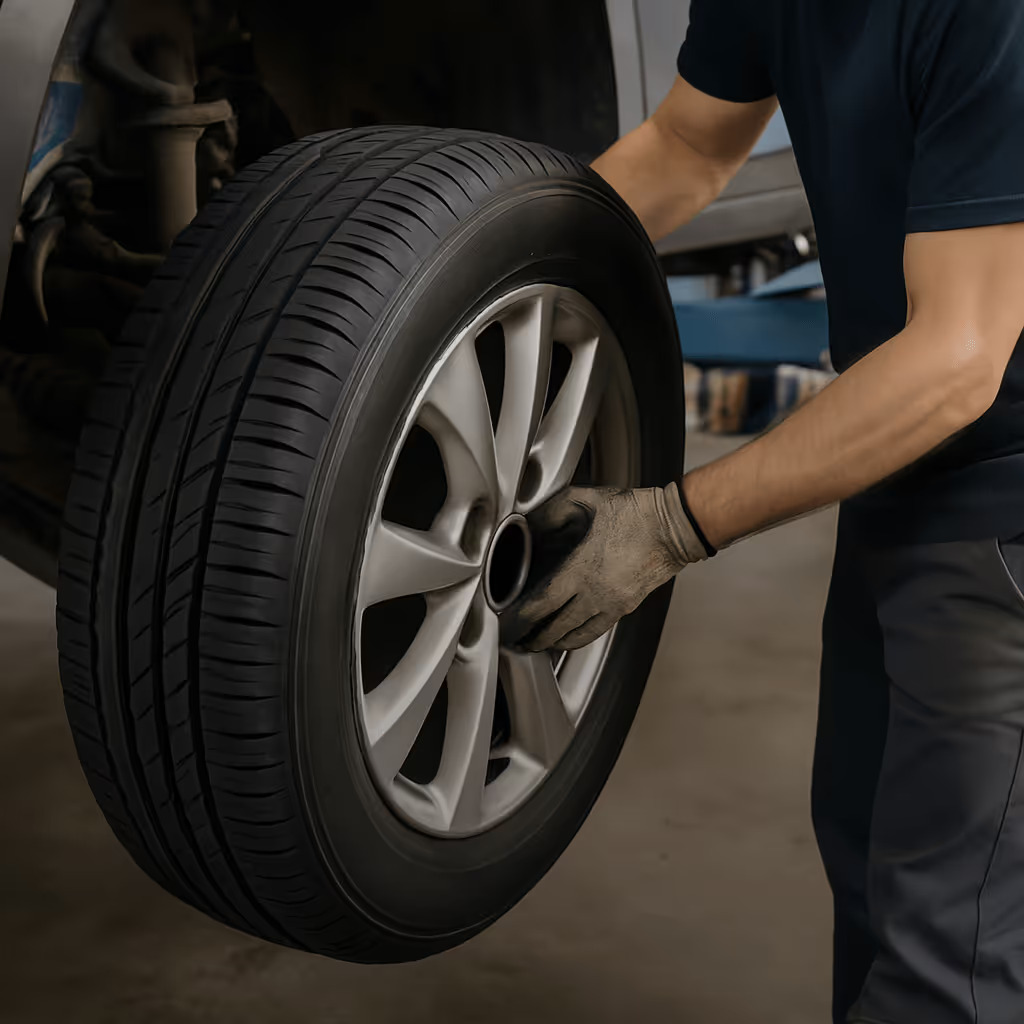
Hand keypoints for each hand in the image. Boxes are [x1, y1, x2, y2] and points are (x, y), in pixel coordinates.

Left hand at [503, 483, 710, 651]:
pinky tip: (567, 638)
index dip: (521, 618)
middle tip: (515, 640)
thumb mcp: (589, 500)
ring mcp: (612, 604)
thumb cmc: (636, 512)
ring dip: (553, 642)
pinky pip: (595, 631)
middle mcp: (596, 593)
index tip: (507, 621)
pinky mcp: (625, 607)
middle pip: (555, 627)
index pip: (542, 604)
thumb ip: (554, 509)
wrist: (675, 527)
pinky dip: (577, 638)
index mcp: (582, 569)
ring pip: (576, 635)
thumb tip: (531, 520)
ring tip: (536, 644)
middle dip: (532, 637)